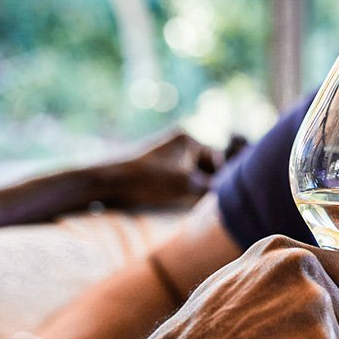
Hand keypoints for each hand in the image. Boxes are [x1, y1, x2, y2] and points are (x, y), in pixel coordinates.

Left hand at [96, 130, 247, 209]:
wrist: (110, 183)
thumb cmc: (149, 181)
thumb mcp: (187, 184)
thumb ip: (212, 186)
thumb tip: (228, 191)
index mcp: (188, 137)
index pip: (217, 158)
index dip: (219, 178)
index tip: (216, 195)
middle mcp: (179, 141)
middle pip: (206, 165)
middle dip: (207, 182)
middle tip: (203, 198)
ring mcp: (167, 152)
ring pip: (193, 173)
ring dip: (194, 187)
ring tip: (188, 200)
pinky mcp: (157, 165)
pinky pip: (180, 176)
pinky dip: (182, 188)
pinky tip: (175, 199)